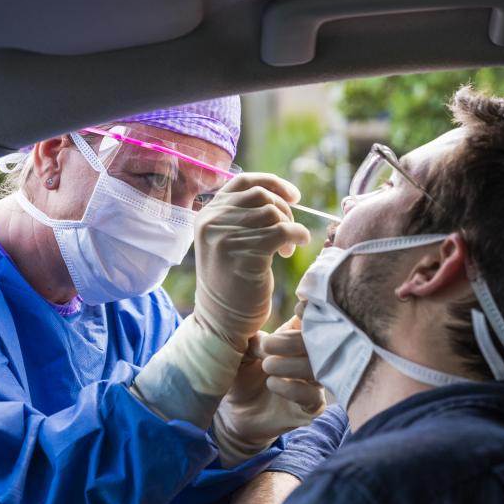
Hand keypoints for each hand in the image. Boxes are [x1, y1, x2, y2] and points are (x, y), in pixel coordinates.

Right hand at [133, 175, 309, 428]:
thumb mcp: (228, 242)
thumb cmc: (232, 283)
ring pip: (272, 212)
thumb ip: (242, 217)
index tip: (294, 195)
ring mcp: (223, 237)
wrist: (222, 322)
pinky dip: (296, 235)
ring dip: (289, 226)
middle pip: (261, 196)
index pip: (243, 182)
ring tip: (289, 248)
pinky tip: (296, 247)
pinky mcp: (242, 253)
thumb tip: (279, 196)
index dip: (272, 183)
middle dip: (285, 210)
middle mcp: (211, 221)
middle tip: (291, 232)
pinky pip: (281, 231)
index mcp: (206, 215)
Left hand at [212, 318, 325, 465]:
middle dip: (293, 342)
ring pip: (318, 369)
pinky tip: (272, 384)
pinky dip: (293, 388)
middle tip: (266, 346)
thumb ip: (256, 340)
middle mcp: (311, 357)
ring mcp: (313, 382)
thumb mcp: (242, 353)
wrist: (236, 414)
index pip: (314, 319)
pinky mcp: (311, 406)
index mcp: (296, 336)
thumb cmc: (242, 375)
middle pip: (319, 343)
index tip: (298, 308)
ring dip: (291, 364)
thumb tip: (265, 338)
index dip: (311, 311)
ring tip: (266, 365)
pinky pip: (313, 396)